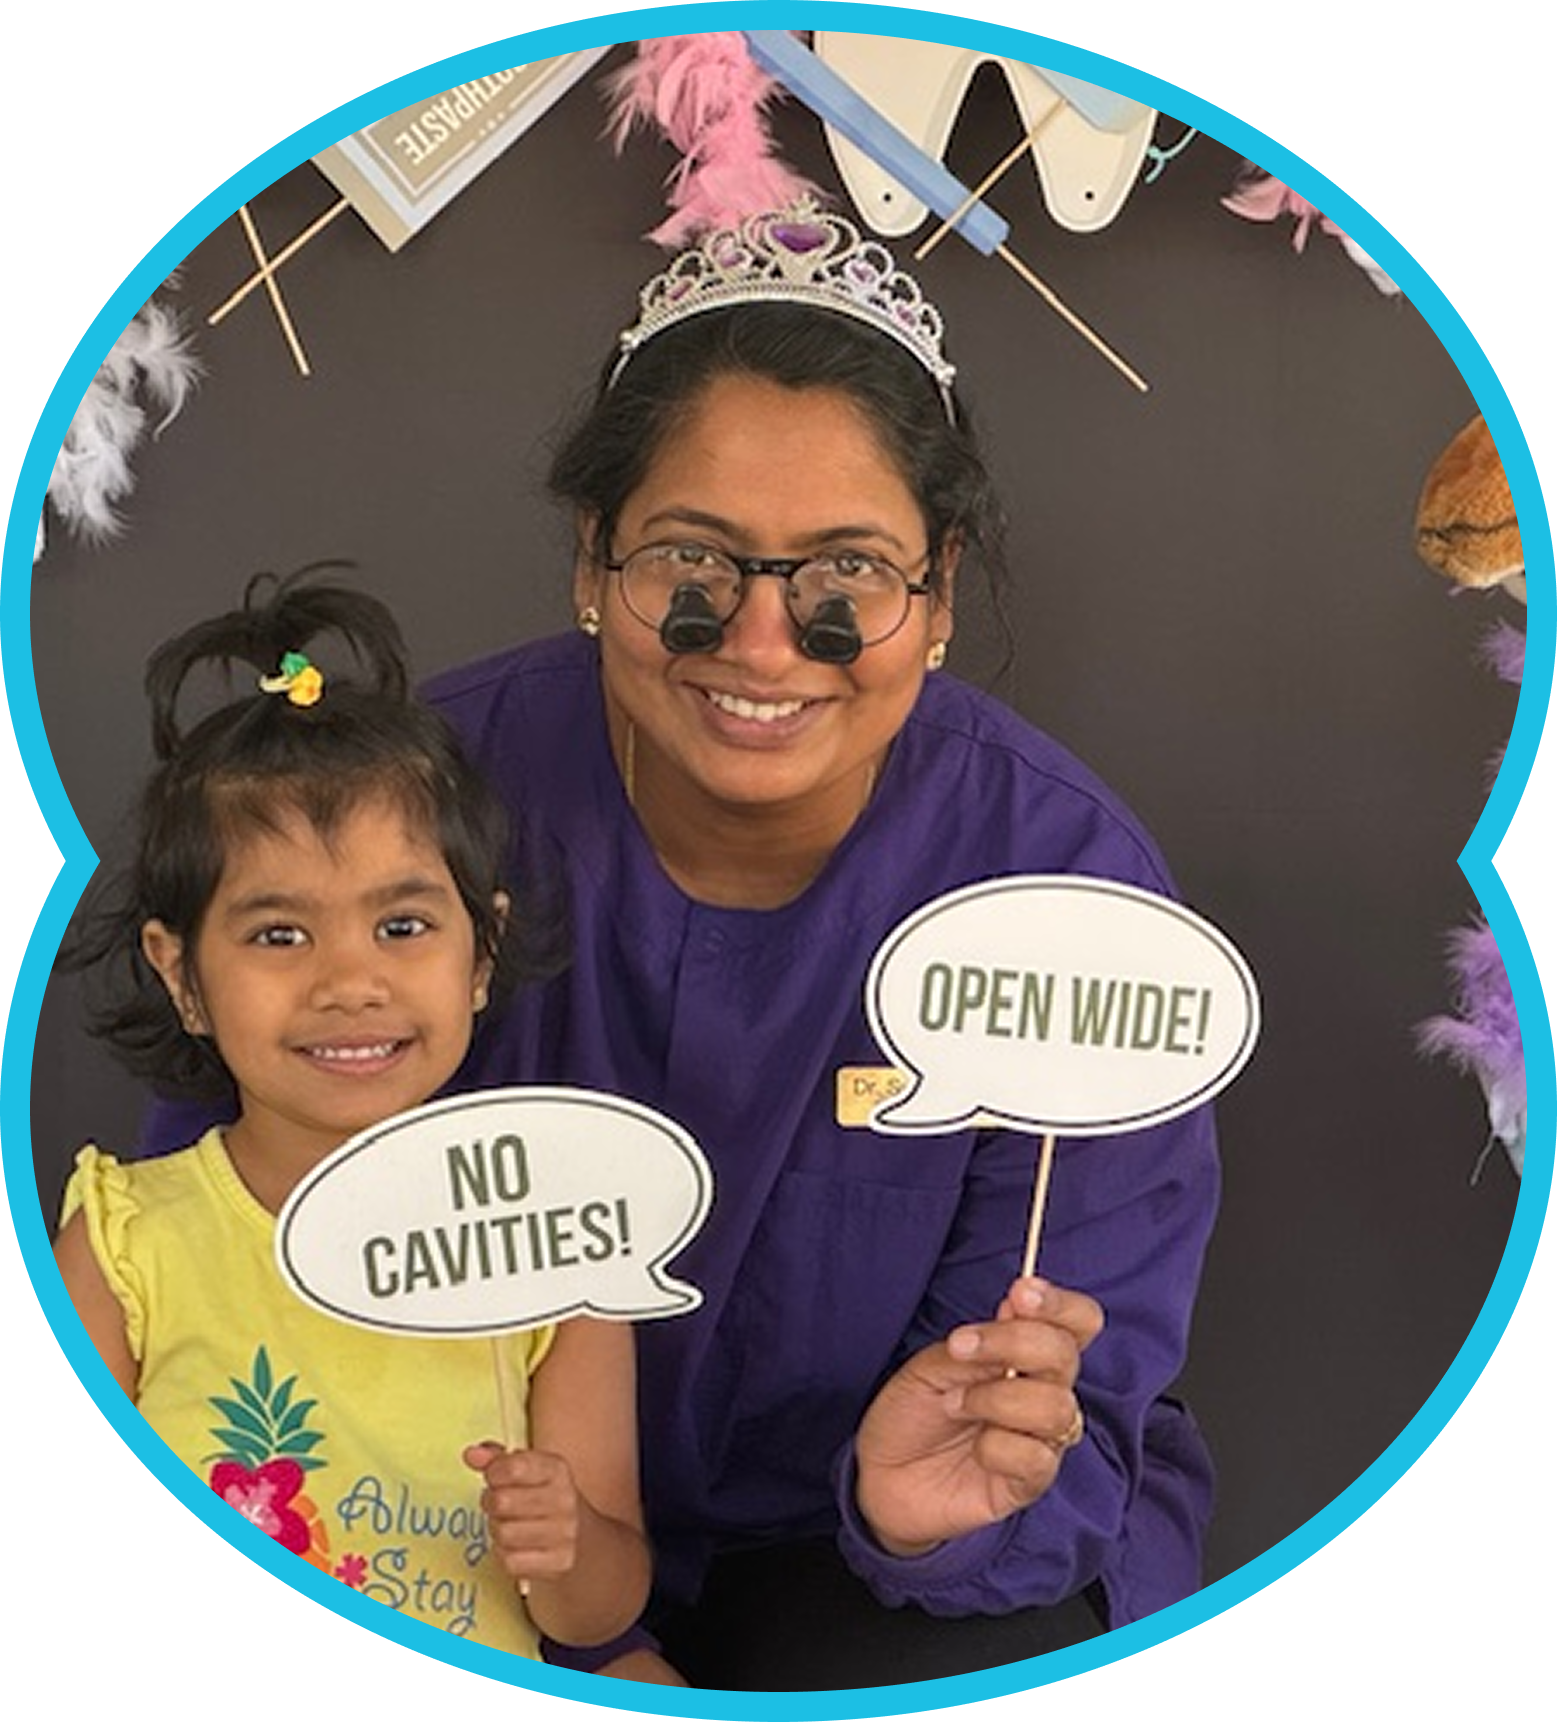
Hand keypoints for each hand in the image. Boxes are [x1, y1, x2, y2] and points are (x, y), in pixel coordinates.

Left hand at [464, 1442, 584, 1583]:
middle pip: (502, 1502)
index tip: (494, 1478)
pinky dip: (505, 1555)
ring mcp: (565, 1533)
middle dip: (492, 1503)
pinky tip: (516, 1546)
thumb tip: (471, 1454)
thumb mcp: (525, 1469)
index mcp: (557, 1470)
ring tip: (507, 1524)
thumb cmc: (542, 1496)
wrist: (581, 1535)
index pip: (514, 1467)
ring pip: (503, 1534)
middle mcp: (564, 1499)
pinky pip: (510, 1562)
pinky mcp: (559, 1563)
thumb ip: (496, 1459)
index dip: (493, 1473)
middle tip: (498, 1504)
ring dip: (497, 1530)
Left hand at [853, 1276, 1103, 1556]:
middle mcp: (1045, 1392)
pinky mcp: (1030, 1483)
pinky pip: (1036, 1459)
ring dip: (995, 1399)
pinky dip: (995, 1448)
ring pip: (1055, 1408)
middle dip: (1013, 1342)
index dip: (1060, 1304)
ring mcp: (1041, 1439)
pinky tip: (974, 1449)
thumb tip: (1019, 1302)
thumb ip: (981, 1339)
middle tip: (960, 1346)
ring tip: (954, 1404)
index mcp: (1028, 1354)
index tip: (1021, 1293)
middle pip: (1065, 1356)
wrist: (881, 1472)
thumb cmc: (913, 1411)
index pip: (1078, 1322)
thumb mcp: (937, 1363)